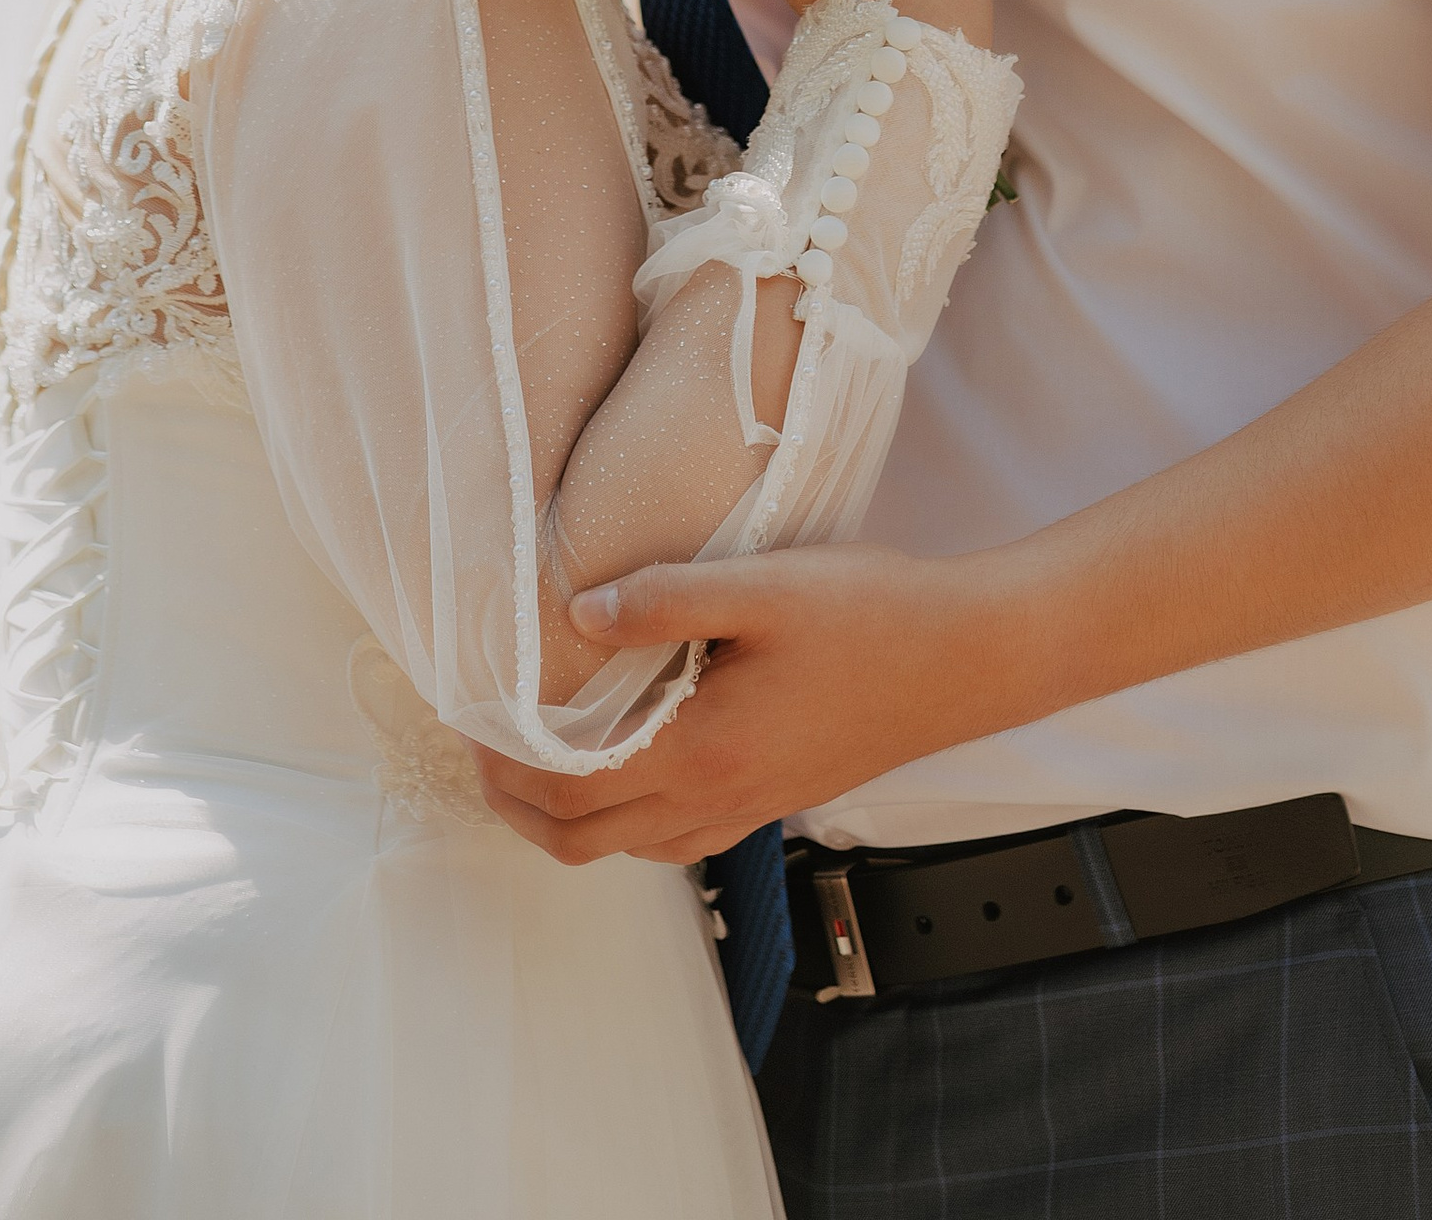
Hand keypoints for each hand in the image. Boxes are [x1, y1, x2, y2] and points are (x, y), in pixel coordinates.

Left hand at [471, 545, 1012, 863]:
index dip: (500, 760)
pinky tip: (625, 753)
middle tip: (480, 737)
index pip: (564, 790)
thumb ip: (662, 598)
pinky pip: (671, 835)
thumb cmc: (870, 615)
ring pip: (624, 846)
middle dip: (514, 799)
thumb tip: (571, 614)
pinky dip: (622, 812)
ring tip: (534, 743)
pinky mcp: (771, 799)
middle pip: (579, 839)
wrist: (964, 660)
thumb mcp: (761, 586)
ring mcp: (746, 809)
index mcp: (701, 753)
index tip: (467, 710)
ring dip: (564, 812)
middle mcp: (716, 801)